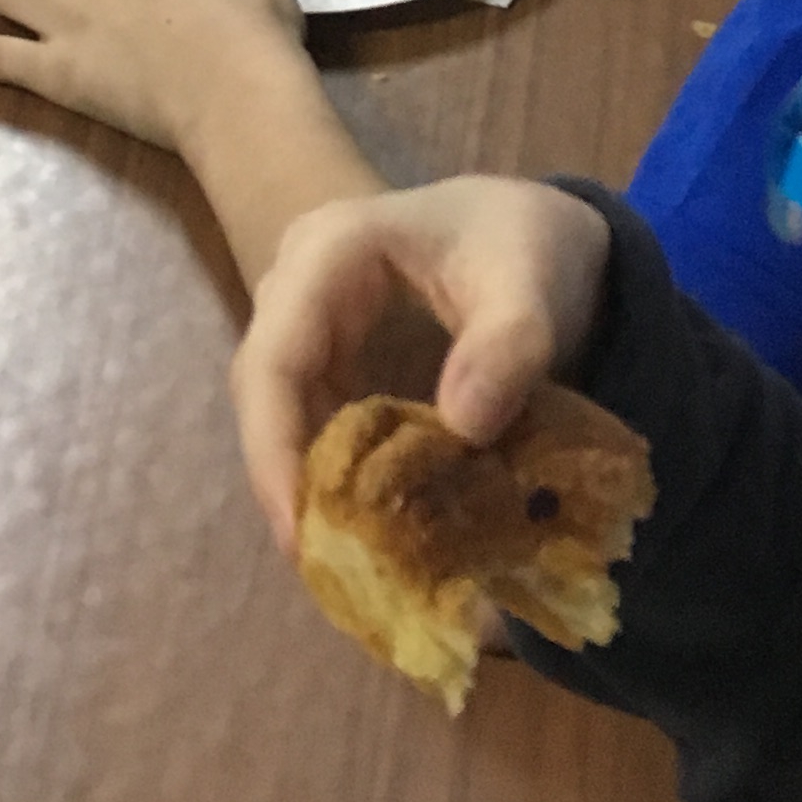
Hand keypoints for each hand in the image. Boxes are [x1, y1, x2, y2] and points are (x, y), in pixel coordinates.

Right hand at [230, 174, 615, 547]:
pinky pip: (317, 421)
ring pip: (284, 414)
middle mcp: (300, 284)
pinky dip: (340, 475)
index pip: (274, 357)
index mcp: (329, 250)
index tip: (304, 533)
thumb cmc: (528, 245)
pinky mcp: (334, 357)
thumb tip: (463, 426)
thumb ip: (510, 343)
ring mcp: (312, 321)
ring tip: (350, 566)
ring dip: (311, 486)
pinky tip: (373, 529)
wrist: (538, 230)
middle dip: (288, 482)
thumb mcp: (531, 283)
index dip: (276, 449)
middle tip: (329, 571)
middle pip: (263, 393)